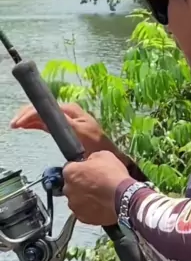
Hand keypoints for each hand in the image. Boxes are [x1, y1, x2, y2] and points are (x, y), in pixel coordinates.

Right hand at [10, 102, 128, 162]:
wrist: (106, 153)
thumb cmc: (95, 143)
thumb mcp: (79, 132)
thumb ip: (63, 123)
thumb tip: (47, 117)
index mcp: (70, 110)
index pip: (45, 107)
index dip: (30, 113)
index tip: (19, 123)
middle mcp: (67, 111)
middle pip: (42, 108)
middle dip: (26, 115)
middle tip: (14, 124)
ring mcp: (66, 118)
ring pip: (42, 114)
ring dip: (29, 119)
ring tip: (16, 125)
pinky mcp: (65, 127)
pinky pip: (47, 122)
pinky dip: (35, 123)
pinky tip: (26, 126)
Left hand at [63, 151, 129, 225]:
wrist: (125, 197)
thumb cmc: (113, 174)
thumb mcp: (104, 155)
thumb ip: (91, 158)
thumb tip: (89, 162)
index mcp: (70, 172)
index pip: (69, 168)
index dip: (80, 169)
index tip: (89, 170)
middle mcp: (67, 189)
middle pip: (71, 186)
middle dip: (80, 185)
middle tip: (95, 184)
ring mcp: (74, 205)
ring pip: (76, 200)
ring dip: (84, 198)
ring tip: (99, 197)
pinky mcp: (82, 218)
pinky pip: (84, 212)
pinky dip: (90, 209)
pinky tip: (101, 206)